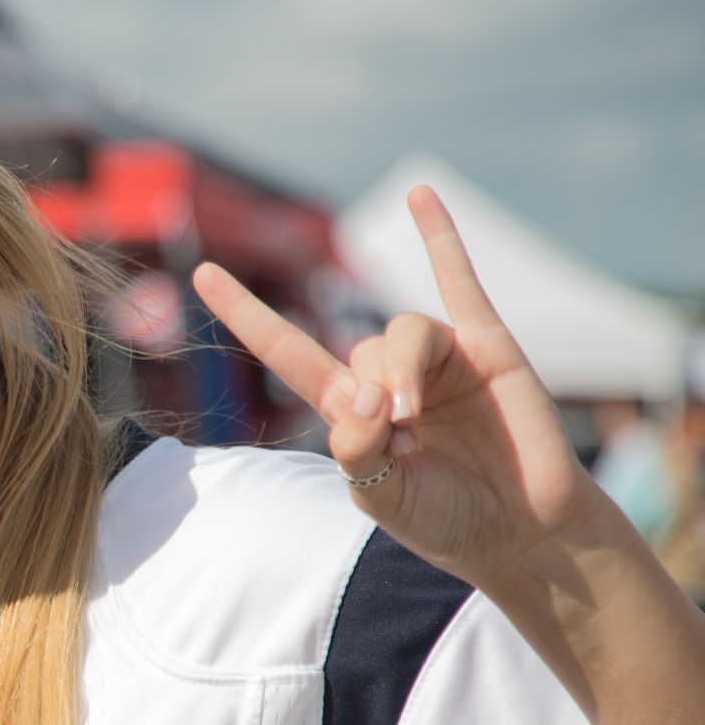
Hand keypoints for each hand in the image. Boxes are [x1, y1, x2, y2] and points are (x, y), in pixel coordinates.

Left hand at [192, 185, 599, 589]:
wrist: (523, 530)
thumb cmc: (447, 521)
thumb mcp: (382, 495)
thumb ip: (356, 449)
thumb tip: (361, 391)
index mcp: (351, 410)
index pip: (287, 349)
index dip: (247, 314)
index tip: (202, 272)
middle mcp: (390, 376)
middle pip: (361, 350)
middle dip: (376, 395)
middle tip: (404, 444)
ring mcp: (439, 360)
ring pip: (404, 332)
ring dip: (404, 371)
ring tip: (419, 422)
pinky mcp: (489, 347)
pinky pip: (459, 282)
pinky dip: (440, 238)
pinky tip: (419, 195)